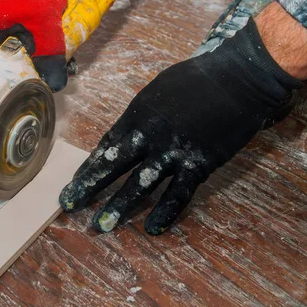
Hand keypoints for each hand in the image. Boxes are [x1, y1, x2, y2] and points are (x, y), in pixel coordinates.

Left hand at [59, 17, 303, 234]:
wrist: (237, 78)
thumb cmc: (194, 81)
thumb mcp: (156, 92)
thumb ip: (138, 117)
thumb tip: (121, 139)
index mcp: (136, 116)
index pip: (105, 148)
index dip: (88, 169)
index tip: (73, 185)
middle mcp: (149, 136)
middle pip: (113, 166)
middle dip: (89, 187)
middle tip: (69, 206)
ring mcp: (173, 152)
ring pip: (140, 184)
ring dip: (120, 206)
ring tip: (102, 225)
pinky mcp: (199, 164)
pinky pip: (179, 193)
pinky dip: (166, 212)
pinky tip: (152, 228)